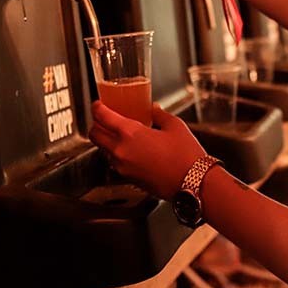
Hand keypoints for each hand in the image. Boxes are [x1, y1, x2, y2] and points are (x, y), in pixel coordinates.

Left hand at [89, 101, 206, 198]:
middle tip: (104, 119)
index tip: (98, 104)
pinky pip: (114, 163)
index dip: (97, 108)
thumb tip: (153, 109)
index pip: (102, 117)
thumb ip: (159, 114)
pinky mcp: (128, 178)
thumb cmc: (186, 155)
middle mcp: (121, 151)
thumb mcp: (175, 126)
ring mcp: (123, 167)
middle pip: (95, 135)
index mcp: (130, 133)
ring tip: (119, 134)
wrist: (193, 183)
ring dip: (106, 140)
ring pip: (103, 150)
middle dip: (96, 125)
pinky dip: (116, 154)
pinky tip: (131, 150)